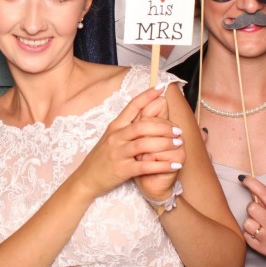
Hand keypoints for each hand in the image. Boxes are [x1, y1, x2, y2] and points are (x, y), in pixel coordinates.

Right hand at [74, 86, 183, 200]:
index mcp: (115, 126)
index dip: (147, 96)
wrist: (86, 178)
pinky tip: (174, 164)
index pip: (132, 106)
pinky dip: (162, 165)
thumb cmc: (101, 158)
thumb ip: (126, 127)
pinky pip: (145, 166)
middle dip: (163, 126)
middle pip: (142, 126)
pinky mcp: (122, 170)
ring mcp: (118, 153)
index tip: (160, 88)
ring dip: (165, 143)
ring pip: (145, 144)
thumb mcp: (111, 138)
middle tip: (177, 130)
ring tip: (178, 144)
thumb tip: (144, 114)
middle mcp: (116, 137)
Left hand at [239, 176, 265, 261]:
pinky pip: (246, 235)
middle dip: (253, 209)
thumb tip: (250, 190)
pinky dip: (250, 233)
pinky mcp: (263, 249)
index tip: (243, 178)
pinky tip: (260, 234)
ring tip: (261, 226)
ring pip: (246, 222)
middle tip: (261, 213)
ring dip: (251, 222)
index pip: (263, 193)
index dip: (251, 184)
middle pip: (251, 208)